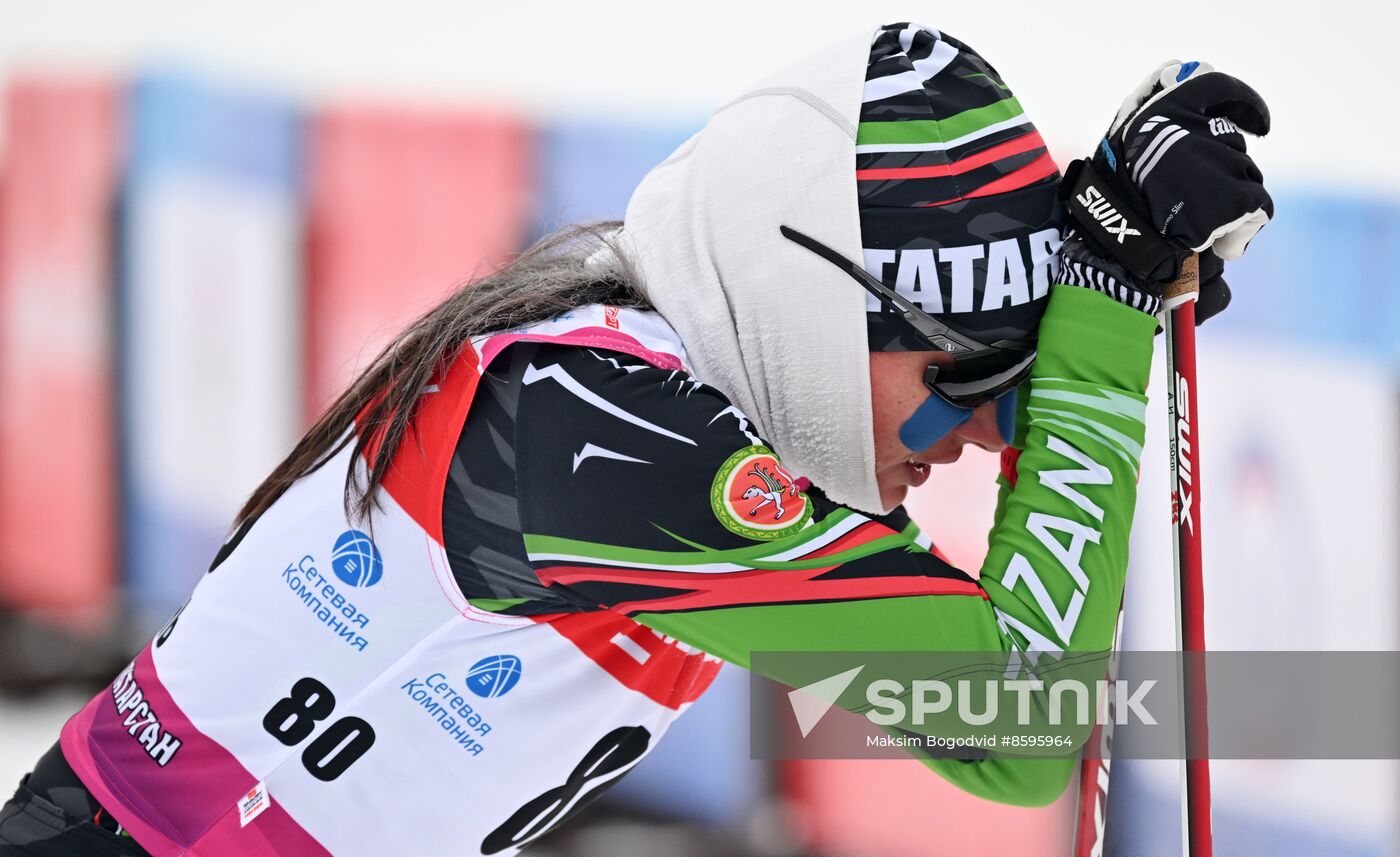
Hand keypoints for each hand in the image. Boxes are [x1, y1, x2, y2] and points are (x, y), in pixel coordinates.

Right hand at [1057, 60, 1271, 319]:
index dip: (1241, 103)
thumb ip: (1153, 129)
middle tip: (1192, 206)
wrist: (1109, 261)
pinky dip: (1241, 230)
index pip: (1215, 88)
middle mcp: (1189, 130)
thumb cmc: (1107, 218)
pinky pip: (1257, 210)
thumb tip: (1179, 79)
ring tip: (1195, 232)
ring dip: (1230, 206)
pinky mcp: (1231, 198)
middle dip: (1222, 176)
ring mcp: (1213, 163)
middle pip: (1232, 146)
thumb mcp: (1121, 158)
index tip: (1256, 122)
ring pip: (1247, 179)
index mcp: (1159, 114)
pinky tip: (1216, 247)